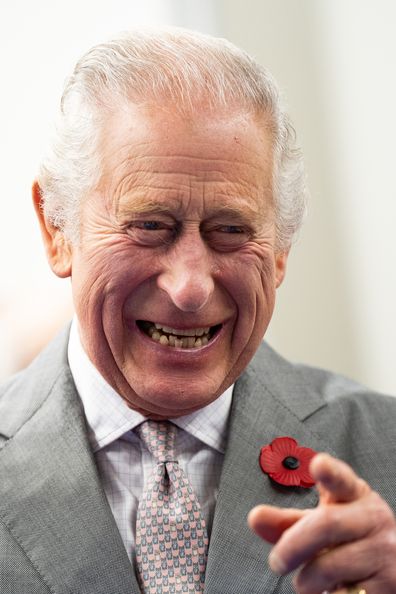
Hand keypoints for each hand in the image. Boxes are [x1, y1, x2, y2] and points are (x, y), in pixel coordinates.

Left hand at [248, 453, 395, 593]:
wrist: (389, 569)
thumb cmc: (348, 540)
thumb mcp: (321, 524)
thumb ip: (287, 522)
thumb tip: (256, 518)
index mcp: (355, 495)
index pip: (342, 480)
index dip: (331, 472)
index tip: (318, 464)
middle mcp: (373, 518)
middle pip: (326, 524)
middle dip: (292, 545)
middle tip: (277, 561)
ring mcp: (384, 552)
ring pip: (329, 566)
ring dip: (306, 581)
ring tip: (308, 581)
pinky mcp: (388, 584)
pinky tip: (332, 591)